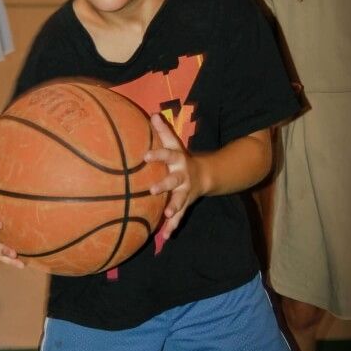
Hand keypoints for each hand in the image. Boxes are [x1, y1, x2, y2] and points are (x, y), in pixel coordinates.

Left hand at [145, 113, 203, 239]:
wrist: (205, 175)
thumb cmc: (181, 158)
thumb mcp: (174, 144)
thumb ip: (163, 131)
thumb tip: (154, 113)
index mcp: (178, 160)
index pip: (167, 155)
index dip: (157, 156)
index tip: (145, 157)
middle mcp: (182, 176)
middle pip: (174, 180)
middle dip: (164, 185)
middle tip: (153, 190)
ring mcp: (185, 192)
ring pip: (179, 201)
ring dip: (173, 209)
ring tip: (166, 216)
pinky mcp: (184, 204)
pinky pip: (178, 217)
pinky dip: (172, 227)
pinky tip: (164, 237)